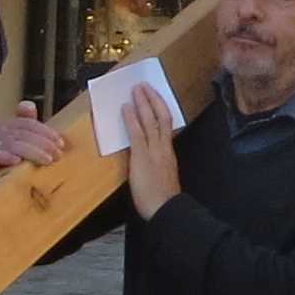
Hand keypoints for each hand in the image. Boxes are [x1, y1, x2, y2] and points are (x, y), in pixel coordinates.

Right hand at [0, 100, 66, 173]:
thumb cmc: (16, 160)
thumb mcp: (28, 142)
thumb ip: (31, 125)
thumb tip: (28, 105)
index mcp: (10, 124)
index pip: (29, 123)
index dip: (46, 132)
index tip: (60, 143)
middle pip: (23, 133)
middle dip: (43, 144)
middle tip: (57, 155)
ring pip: (12, 144)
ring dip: (32, 152)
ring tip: (46, 160)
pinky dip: (3, 157)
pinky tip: (17, 161)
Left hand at [124, 85, 182, 217]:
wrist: (164, 208)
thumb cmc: (162, 199)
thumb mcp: (161, 177)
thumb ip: (155, 164)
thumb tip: (146, 158)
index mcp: (168, 153)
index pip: (166, 126)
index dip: (160, 110)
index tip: (154, 98)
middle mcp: (164, 147)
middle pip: (161, 117)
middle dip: (153, 100)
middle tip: (145, 86)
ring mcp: (154, 150)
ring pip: (151, 120)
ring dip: (143, 102)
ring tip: (136, 89)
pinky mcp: (142, 155)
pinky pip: (137, 132)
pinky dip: (131, 118)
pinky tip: (126, 107)